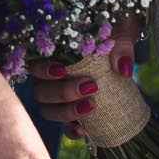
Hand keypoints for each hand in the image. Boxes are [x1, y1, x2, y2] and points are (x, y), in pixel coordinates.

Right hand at [32, 16, 140, 139]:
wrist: (124, 39)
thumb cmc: (116, 26)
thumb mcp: (121, 28)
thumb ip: (121, 43)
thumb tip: (122, 69)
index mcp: (54, 51)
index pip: (34, 64)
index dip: (43, 70)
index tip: (63, 70)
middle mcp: (51, 75)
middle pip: (41, 91)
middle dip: (63, 92)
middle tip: (91, 86)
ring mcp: (61, 95)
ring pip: (48, 110)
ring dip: (66, 112)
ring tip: (91, 106)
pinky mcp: (75, 111)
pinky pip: (65, 127)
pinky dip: (72, 131)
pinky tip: (84, 131)